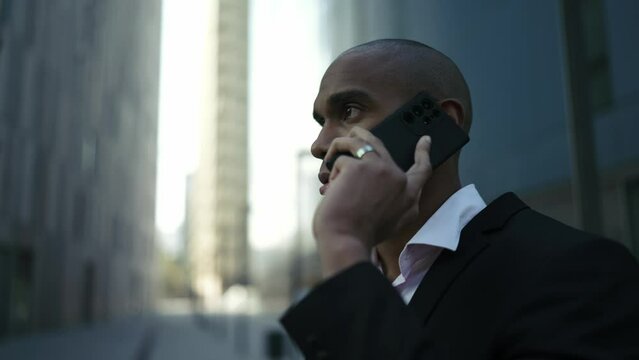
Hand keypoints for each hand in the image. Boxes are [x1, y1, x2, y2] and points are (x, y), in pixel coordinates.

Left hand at [313, 127, 432, 277]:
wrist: (346, 241)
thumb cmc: (358, 236)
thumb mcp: (389, 223)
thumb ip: (391, 202)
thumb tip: (373, 183)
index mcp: (409, 198)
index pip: (422, 170)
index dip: (423, 153)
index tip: (424, 140)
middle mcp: (400, 181)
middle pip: (382, 147)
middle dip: (363, 137)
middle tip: (352, 134)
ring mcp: (381, 170)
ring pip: (360, 142)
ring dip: (341, 145)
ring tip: (330, 156)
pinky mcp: (360, 167)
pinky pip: (341, 159)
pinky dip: (332, 173)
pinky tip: (330, 188)